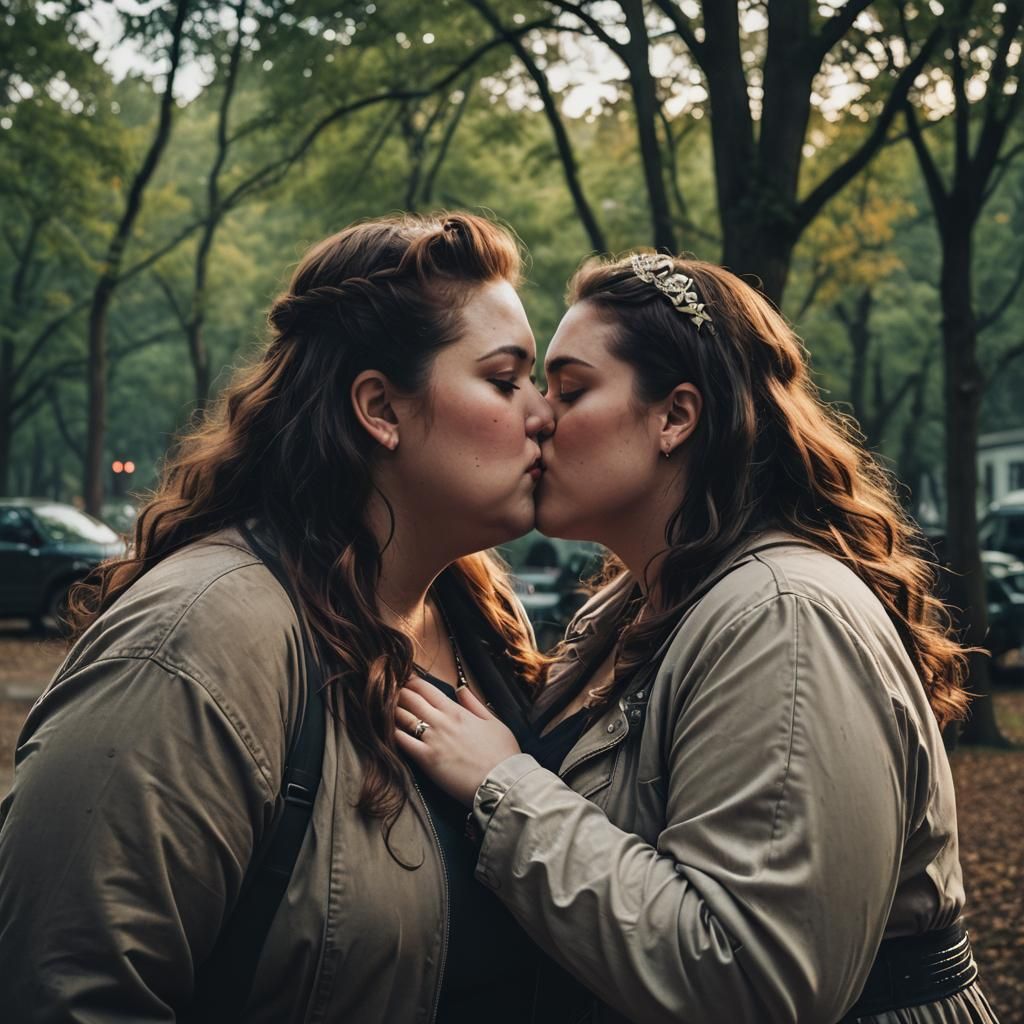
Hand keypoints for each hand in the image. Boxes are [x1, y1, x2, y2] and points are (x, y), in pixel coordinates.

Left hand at [395, 675, 521, 805]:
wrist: (502, 782)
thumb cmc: (503, 753)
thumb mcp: (494, 721)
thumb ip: (475, 703)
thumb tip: (461, 688)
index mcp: (457, 711)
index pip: (428, 690)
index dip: (412, 683)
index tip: (404, 680)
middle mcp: (442, 722)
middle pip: (411, 700)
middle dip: (397, 693)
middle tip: (387, 691)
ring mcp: (432, 740)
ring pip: (403, 718)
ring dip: (391, 710)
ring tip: (382, 708)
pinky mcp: (426, 760)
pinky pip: (402, 742)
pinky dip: (392, 733)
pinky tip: (384, 730)